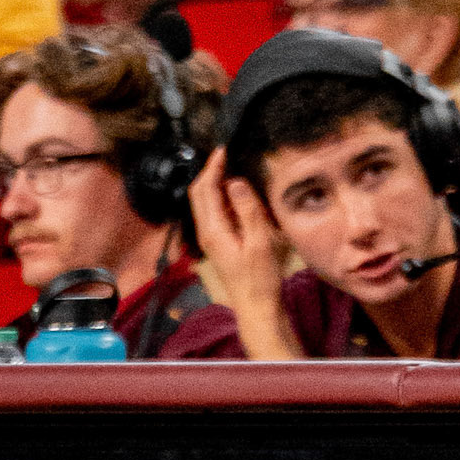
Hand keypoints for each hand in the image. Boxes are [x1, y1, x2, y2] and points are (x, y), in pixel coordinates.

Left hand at [187, 149, 300, 357]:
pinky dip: (224, 200)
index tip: (223, 150)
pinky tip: (240, 199)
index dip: (212, 166)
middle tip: (226, 157)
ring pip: (206, 204)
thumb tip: (235, 182)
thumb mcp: (260, 243)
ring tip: (234, 172)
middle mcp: (208, 233)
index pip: (204, 189)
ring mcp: (212, 240)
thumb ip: (247, 210)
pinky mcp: (220, 245)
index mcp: (213, 230)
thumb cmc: (260, 281)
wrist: (257, 308)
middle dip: (210, 172)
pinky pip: (217, 215)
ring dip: (217, 186)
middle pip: (199, 194)